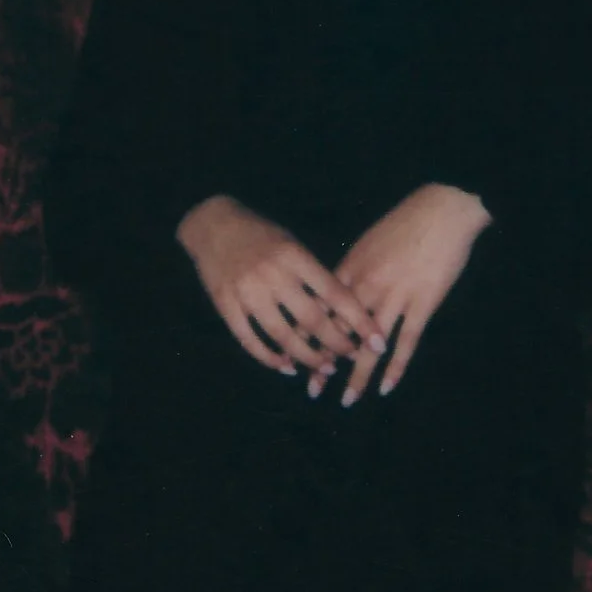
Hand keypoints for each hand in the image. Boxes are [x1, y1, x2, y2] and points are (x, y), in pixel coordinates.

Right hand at [176, 196, 388, 382]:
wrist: (213, 224)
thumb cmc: (261, 234)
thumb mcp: (292, 243)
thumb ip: (313, 274)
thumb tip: (343, 310)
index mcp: (295, 256)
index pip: (335, 294)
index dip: (359, 321)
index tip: (378, 341)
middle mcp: (273, 274)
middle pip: (312, 320)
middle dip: (337, 344)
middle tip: (352, 357)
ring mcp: (247, 291)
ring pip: (282, 336)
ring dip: (306, 357)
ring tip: (324, 367)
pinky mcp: (225, 305)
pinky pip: (249, 340)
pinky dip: (269, 358)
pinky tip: (285, 366)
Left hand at [324, 183, 493, 403]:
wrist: (442, 208)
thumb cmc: (406, 222)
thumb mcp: (370, 241)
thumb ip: (354, 268)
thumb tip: (338, 290)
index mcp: (350, 269)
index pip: (320, 310)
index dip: (306, 336)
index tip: (293, 357)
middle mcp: (367, 286)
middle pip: (338, 332)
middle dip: (323, 362)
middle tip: (312, 388)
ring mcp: (395, 296)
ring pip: (369, 345)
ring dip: (356, 375)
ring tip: (347, 399)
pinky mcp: (423, 303)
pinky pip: (406, 342)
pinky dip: (395, 367)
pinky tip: (387, 388)